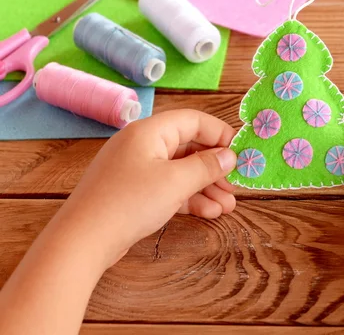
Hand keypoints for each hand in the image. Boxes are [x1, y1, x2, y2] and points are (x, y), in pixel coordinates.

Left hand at [59, 109, 237, 268]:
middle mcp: (143, 145)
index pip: (194, 120)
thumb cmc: (130, 202)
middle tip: (236, 185)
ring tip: (228, 206)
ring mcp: (137, 169)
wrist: (83, 240)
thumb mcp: (175, 182)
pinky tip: (209, 212)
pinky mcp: (134, 192)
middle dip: (215, 168)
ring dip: (206, 187)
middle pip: (189, 147)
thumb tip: (230, 156)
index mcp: (150, 131)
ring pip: (181, 171)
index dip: (220, 134)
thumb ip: (207, 166)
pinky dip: (189, 198)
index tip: (241, 152)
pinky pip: (168, 188)